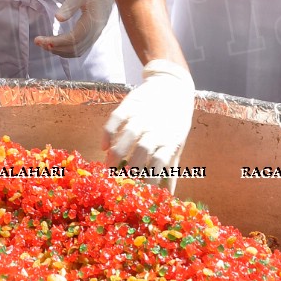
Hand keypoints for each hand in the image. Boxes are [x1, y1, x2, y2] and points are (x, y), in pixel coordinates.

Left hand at [35, 0, 112, 57]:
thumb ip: (70, 5)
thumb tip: (58, 18)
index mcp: (93, 20)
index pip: (74, 38)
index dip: (57, 41)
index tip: (41, 40)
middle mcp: (96, 31)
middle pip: (75, 47)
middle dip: (54, 47)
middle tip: (38, 41)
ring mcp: (96, 34)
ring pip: (77, 51)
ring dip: (60, 50)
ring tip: (44, 44)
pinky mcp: (94, 35)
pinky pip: (80, 49)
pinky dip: (67, 50)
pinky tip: (56, 44)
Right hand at [103, 60, 194, 189]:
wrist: (173, 85)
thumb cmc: (175, 120)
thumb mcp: (177, 142)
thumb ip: (171, 167)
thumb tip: (170, 196)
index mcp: (170, 139)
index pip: (160, 162)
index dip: (150, 177)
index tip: (141, 191)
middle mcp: (156, 128)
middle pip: (142, 150)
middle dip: (130, 168)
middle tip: (119, 182)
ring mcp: (142, 115)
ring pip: (127, 135)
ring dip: (116, 153)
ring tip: (108, 167)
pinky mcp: (130, 104)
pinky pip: (116, 118)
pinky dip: (108, 132)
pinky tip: (103, 146)